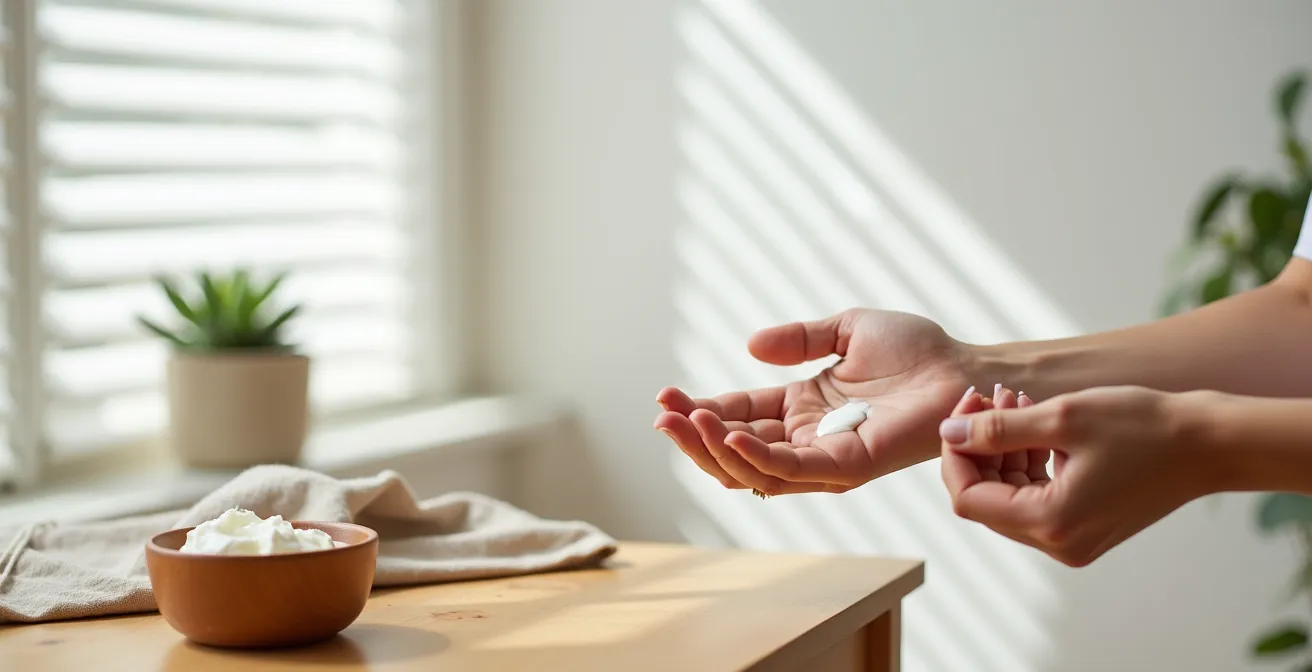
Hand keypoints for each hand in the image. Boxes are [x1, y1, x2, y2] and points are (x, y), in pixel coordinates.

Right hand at [654, 309, 970, 494]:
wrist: (960, 366)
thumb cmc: (915, 351)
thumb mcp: (844, 330)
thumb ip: (797, 338)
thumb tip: (750, 346)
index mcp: (802, 408)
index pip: (738, 414)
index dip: (700, 409)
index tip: (664, 397)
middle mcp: (807, 438)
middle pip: (734, 448)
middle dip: (693, 435)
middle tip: (662, 415)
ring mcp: (824, 457)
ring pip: (752, 467)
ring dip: (712, 447)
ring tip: (683, 421)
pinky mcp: (846, 465)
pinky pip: (791, 470)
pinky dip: (754, 457)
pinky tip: (727, 434)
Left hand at [939, 384, 1205, 566]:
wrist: (1210, 445)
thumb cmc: (1144, 426)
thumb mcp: (1063, 417)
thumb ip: (996, 429)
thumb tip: (946, 433)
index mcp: (1050, 523)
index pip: (967, 497)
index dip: (955, 452)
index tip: (965, 407)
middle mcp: (1057, 544)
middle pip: (985, 498)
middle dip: (978, 445)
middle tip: (986, 396)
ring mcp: (1072, 540)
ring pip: (1008, 496)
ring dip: (1001, 448)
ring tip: (1012, 398)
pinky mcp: (1084, 527)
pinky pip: (1035, 497)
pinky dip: (1026, 460)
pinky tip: (1033, 421)